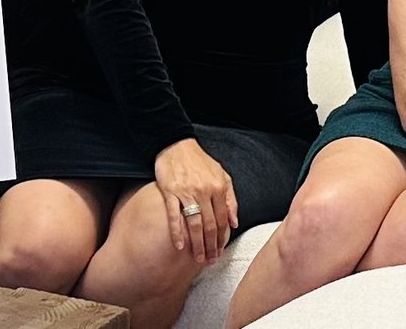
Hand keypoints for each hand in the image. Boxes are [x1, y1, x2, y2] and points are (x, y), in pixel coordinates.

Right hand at [154, 138, 239, 261]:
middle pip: (210, 226)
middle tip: (210, 261)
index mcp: (218, 188)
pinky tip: (179, 246)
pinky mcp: (170, 192)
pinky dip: (177, 233)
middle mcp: (204, 191)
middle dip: (211, 246)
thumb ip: (230, 198)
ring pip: (195, 224)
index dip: (222, 238)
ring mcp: (187, 192)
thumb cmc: (199, 161)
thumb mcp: (222, 175)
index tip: (220, 251)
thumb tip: (235, 222)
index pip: (223, 219)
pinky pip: (174, 216)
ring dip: (197, 244)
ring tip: (198, 258)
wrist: (175, 144)